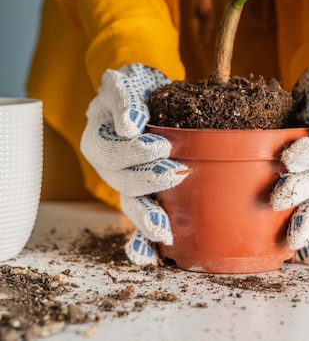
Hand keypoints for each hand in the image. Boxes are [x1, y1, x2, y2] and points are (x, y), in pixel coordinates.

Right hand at [81, 63, 188, 265]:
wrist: (144, 93)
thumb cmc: (133, 87)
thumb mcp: (123, 84)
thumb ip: (123, 100)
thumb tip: (131, 124)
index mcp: (98, 139)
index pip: (110, 152)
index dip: (133, 152)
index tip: (160, 144)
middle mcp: (108, 166)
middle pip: (121, 181)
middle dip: (148, 181)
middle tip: (176, 172)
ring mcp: (124, 182)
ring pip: (130, 204)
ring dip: (147, 218)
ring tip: (165, 231)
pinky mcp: (142, 191)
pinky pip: (139, 218)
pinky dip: (142, 241)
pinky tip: (152, 258)